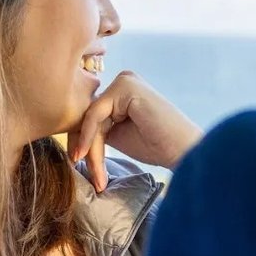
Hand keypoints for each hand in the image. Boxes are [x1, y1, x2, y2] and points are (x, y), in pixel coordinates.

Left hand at [67, 71, 201, 191]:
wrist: (186, 152)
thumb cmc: (157, 146)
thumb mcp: (116, 134)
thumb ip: (96, 126)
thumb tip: (69, 129)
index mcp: (122, 90)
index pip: (92, 114)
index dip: (82, 139)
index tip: (77, 163)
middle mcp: (123, 80)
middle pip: (89, 114)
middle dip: (84, 145)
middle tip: (83, 171)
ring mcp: (125, 81)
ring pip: (91, 117)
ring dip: (90, 148)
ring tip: (96, 175)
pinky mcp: (126, 86)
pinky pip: (95, 114)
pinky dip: (90, 137)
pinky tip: (86, 156)